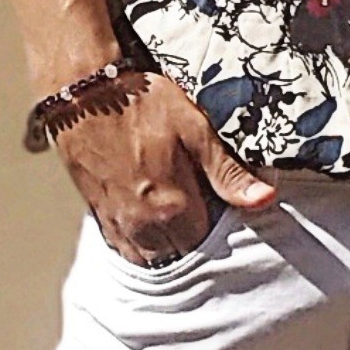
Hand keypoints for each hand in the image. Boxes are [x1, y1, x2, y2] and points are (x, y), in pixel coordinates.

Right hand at [47, 71, 276, 263]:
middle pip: (181, 252)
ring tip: (176, 211)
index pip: (210, 240)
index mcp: (173, 207)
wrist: (83, 93)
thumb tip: (266, 199)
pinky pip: (124, 248)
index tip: (219, 198)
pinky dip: (140, 243)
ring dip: (168, 243)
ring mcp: (118, 223)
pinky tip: (149, 220)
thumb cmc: (142, 103)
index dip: (220, 221)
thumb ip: (228, 172)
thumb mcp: (195, 130)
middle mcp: (143, 225)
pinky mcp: (99, 215)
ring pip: (151, 256)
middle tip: (199, 200)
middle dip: (195, 235)